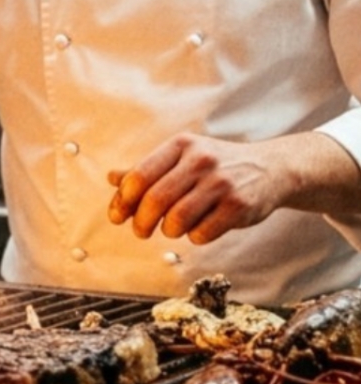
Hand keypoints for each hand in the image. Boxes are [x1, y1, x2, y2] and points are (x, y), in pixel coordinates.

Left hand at [106, 133, 284, 243]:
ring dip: (168, 231)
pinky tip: (198, 230)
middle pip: (155, 200)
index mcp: (181, 145)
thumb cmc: (215, 167)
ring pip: (177, 219)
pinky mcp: (239, 206)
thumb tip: (112, 178)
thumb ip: (148, 169)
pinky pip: (202, 233)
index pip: (139, 176)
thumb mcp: (183, 158)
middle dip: (141, 222)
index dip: (122, 200)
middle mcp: (201, 161)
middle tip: (140, 232)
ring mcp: (222, 183)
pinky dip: (193, 237)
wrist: (272, 169)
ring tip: (171, 228)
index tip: (117, 216)